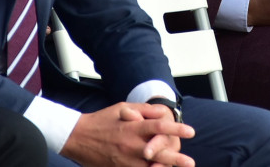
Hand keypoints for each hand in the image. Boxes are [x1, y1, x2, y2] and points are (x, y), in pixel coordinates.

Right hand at [62, 102, 194, 166]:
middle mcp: (131, 146)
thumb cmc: (103, 120)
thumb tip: (163, 111)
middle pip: (158, 153)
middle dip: (176, 159)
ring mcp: (125, 161)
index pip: (159, 127)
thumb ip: (144, 110)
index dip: (177, 129)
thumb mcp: (123, 107)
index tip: (191, 131)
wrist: (78, 137)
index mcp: (133, 128)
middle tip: (190, 162)